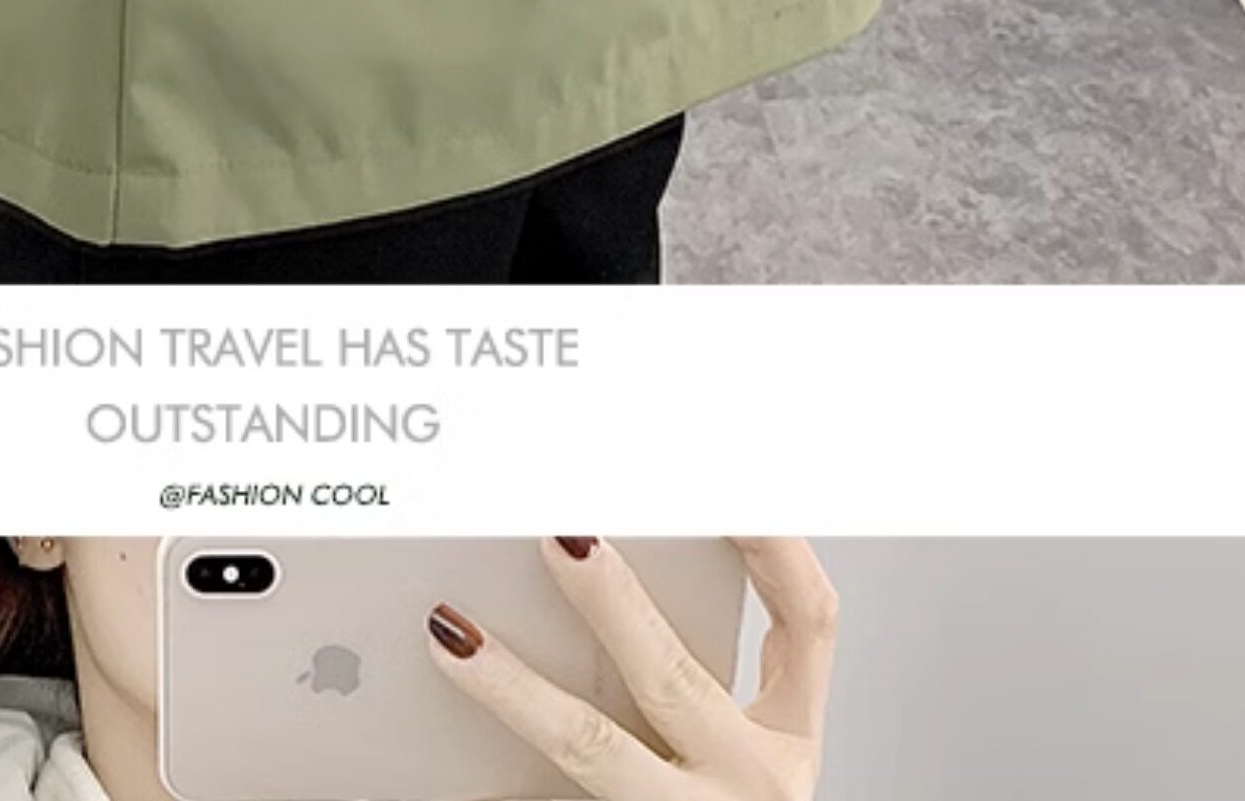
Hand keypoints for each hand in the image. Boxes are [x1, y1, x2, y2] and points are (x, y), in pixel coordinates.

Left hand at [430, 540, 835, 800]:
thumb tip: (592, 547)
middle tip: (555, 532)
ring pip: (593, 751)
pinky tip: (437, 763)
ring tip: (454, 632)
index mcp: (789, 742)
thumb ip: (698, 674)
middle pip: (677, 678)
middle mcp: (752, 785)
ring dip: (516, 687)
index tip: (725, 474)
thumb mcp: (743, 755)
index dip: (775, 542)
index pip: (807, 620)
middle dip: (611, 600)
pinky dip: (492, 781)